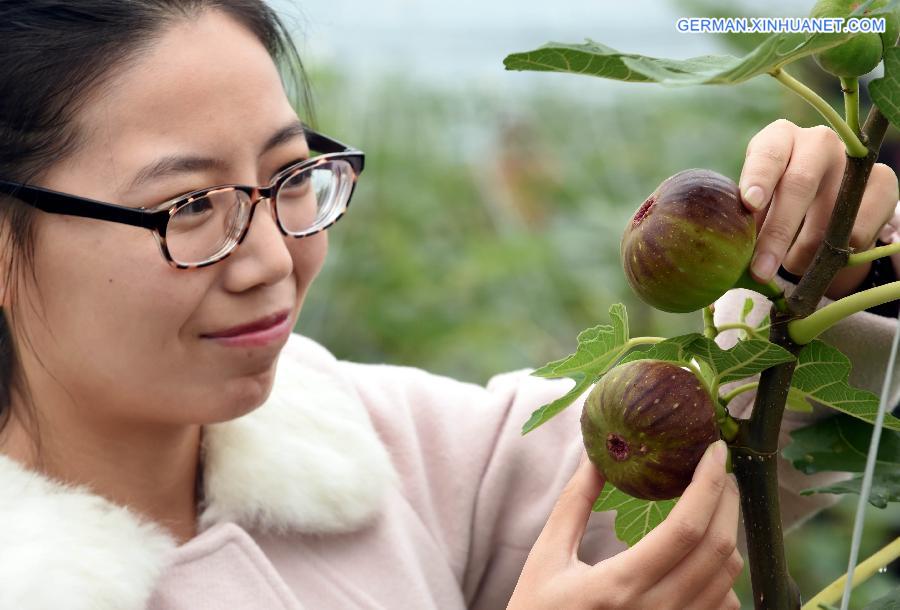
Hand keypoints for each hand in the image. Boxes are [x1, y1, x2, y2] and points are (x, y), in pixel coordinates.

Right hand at [507, 441, 741, 609]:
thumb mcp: (547, 557)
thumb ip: (574, 503)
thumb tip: (596, 454)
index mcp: (619, 586)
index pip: (684, 530)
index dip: (708, 485)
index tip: (715, 451)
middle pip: (717, 549)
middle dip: (728, 499)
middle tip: (720, 468)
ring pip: (728, 578)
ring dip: (727, 532)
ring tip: (712, 502)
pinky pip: (721, 605)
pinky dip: (723, 572)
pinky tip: (701, 550)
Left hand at [738, 118, 898, 298]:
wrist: (823, 201)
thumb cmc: (774, 200)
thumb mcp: (757, 202)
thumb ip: (746, 215)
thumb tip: (733, 250)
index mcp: (779, 138)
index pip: (769, 153)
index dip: (759, 177)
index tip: (750, 203)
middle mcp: (817, 141)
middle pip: (799, 184)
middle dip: (777, 232)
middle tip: (760, 269)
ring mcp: (853, 160)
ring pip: (830, 212)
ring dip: (806, 250)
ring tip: (789, 266)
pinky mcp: (883, 182)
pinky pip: (861, 227)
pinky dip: (839, 251)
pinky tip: (825, 258)